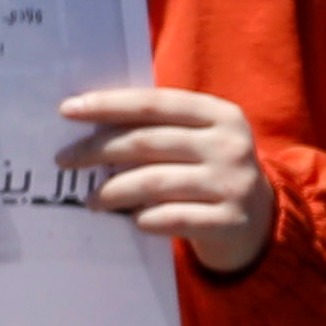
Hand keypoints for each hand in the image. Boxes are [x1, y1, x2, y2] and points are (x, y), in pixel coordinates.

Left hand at [58, 84, 277, 276]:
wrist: (261, 221)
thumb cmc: (209, 171)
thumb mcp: (197, 140)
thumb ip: (158, 126)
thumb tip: (87, 124)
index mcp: (220, 114)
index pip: (154, 104)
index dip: (108, 105)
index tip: (66, 110)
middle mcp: (230, 145)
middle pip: (148, 143)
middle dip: (98, 150)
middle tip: (65, 160)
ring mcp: (234, 184)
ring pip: (155, 183)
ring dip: (113, 191)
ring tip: (92, 199)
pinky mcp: (230, 221)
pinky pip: (172, 218)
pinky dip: (144, 219)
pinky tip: (132, 220)